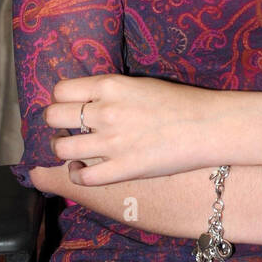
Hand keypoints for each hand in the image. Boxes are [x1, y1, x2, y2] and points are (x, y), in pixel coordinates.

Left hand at [45, 74, 220, 183]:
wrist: (208, 126)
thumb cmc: (181, 102)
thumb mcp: (141, 84)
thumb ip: (111, 90)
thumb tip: (88, 99)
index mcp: (111, 86)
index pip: (61, 90)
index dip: (61, 99)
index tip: (69, 106)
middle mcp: (105, 112)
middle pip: (53, 117)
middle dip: (56, 123)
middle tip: (67, 128)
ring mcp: (111, 142)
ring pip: (60, 148)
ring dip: (62, 149)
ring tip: (72, 149)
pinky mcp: (121, 169)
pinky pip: (82, 177)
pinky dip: (76, 174)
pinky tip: (82, 170)